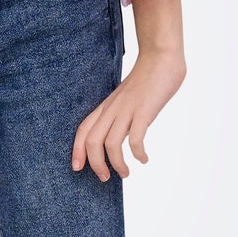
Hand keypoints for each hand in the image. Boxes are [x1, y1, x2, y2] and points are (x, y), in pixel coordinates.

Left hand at [71, 48, 186, 180]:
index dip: (77, 150)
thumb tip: (121, 138)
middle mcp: (112, 109)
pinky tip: (144, 159)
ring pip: (111, 144)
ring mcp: (127, 110)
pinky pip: (135, 138)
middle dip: (95, 164)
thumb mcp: (125, 99)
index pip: (83, 130)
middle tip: (105, 178)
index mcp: (106, 106)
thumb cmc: (146, 80)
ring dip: (117, 164)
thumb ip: (120, 116)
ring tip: (125, 173)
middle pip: (92, 141)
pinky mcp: (144, 111)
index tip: (77, 168)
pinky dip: (138, 154)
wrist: (161, 58)